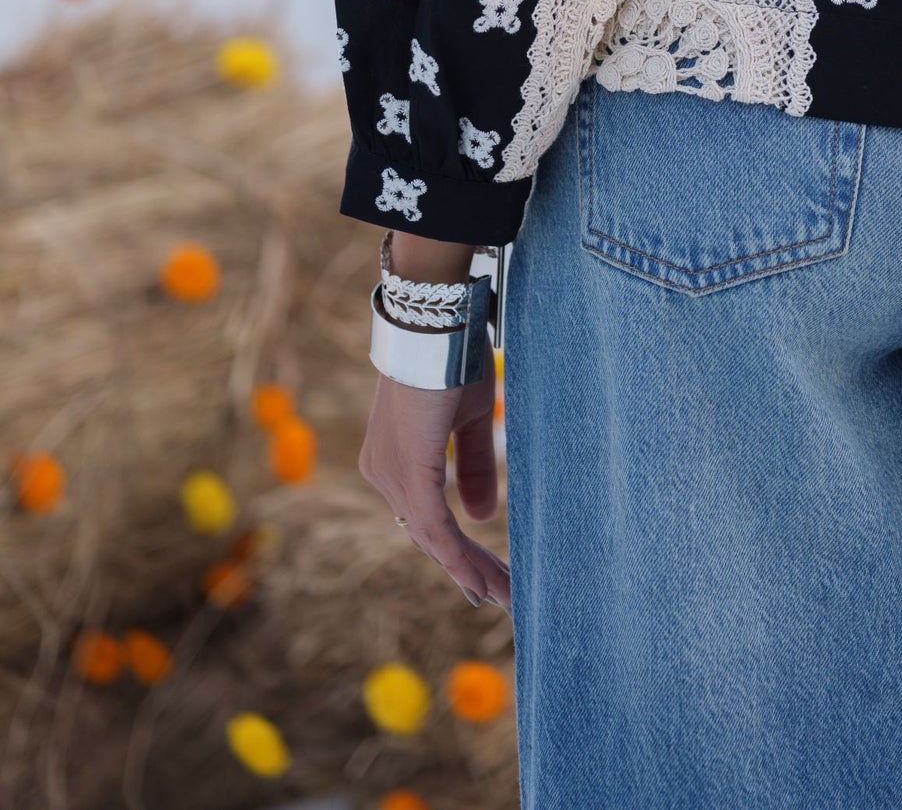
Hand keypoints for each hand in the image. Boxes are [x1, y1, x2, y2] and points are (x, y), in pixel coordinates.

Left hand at [358, 371, 509, 607]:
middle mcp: (383, 473)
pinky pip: (434, 525)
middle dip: (469, 568)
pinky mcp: (409, 469)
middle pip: (430, 537)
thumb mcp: (469, 418)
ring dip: (471, 568)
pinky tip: (480, 579)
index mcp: (394, 460)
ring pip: (433, 538)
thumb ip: (473, 467)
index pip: (428, 520)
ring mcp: (390, 474)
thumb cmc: (451, 357)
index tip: (490, 575)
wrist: (433, 319)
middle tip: (504, 596)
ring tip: (504, 595)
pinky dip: (458, 554)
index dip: (459, 551)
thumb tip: (482, 517)